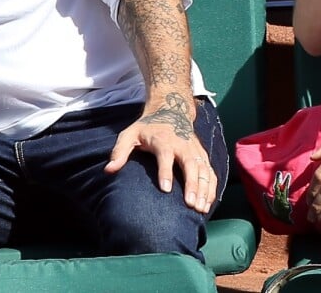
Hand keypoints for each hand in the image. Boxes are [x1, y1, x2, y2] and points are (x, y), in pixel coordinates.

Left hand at [105, 92, 215, 213]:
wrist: (171, 111)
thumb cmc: (147, 128)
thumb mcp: (130, 134)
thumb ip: (119, 152)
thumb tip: (108, 170)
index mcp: (163, 140)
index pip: (165, 156)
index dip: (166, 172)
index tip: (165, 189)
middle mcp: (182, 145)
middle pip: (190, 164)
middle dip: (192, 185)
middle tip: (191, 204)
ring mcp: (194, 150)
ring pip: (204, 170)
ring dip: (204, 189)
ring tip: (201, 209)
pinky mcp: (202, 155)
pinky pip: (210, 172)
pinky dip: (211, 187)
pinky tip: (209, 203)